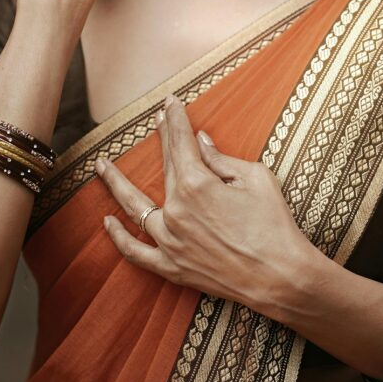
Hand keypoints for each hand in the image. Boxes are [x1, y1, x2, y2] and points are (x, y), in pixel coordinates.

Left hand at [95, 96, 313, 313]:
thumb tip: (200, 141)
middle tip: (157, 119)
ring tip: (101, 166)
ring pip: (135, 208)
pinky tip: (108, 221)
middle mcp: (176, 211)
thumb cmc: (274, 224)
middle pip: (164, 167)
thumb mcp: (255, 178)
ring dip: (116, 184)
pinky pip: (137, 252)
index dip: (176, 120)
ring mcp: (170, 241)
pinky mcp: (172, 267)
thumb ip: (221, 159)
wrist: (282, 277)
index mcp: (196, 185)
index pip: (181, 143)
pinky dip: (120, 238)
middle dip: (162, 139)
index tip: (171, 104)